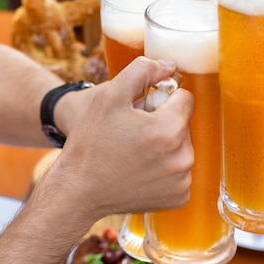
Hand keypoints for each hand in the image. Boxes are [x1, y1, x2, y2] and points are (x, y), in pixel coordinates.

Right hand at [44, 57, 194, 222]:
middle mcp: (183, 157)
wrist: (78, 191)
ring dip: (166, 146)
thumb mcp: (109, 96)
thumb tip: (169, 65)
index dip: (162, 99)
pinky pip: (180, 172)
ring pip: (182, 148)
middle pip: (184, 124)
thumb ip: (142, 71)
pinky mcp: (179, 198)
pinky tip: (142, 171)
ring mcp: (182, 181)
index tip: (141, 111)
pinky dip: (165, 169)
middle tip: (134, 133)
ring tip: (136, 152)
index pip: (185, 98)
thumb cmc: (91, 143)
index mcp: (170, 129)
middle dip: (164, 123)